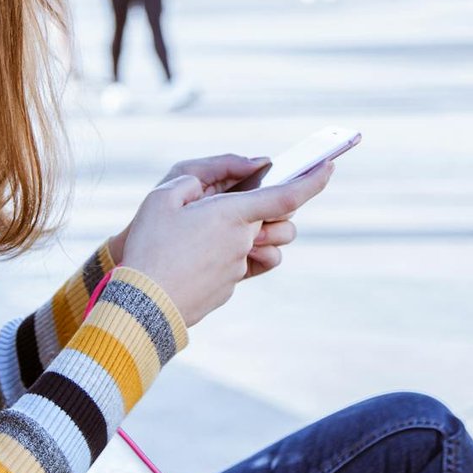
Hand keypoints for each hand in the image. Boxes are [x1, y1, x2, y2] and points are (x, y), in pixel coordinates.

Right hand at [118, 162, 333, 326]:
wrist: (142, 306)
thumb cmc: (149, 247)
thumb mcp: (161, 199)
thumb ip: (190, 182)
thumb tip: (205, 189)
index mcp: (233, 214)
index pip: (287, 196)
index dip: (313, 180)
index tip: (329, 166)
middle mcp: (243, 241)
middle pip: (273, 222)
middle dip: (265, 211)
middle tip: (228, 206)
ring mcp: (238, 268)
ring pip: (257, 246)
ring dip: (245, 237)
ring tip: (204, 235)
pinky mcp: (229, 288)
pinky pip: (237, 266)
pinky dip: (222, 258)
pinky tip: (193, 260)